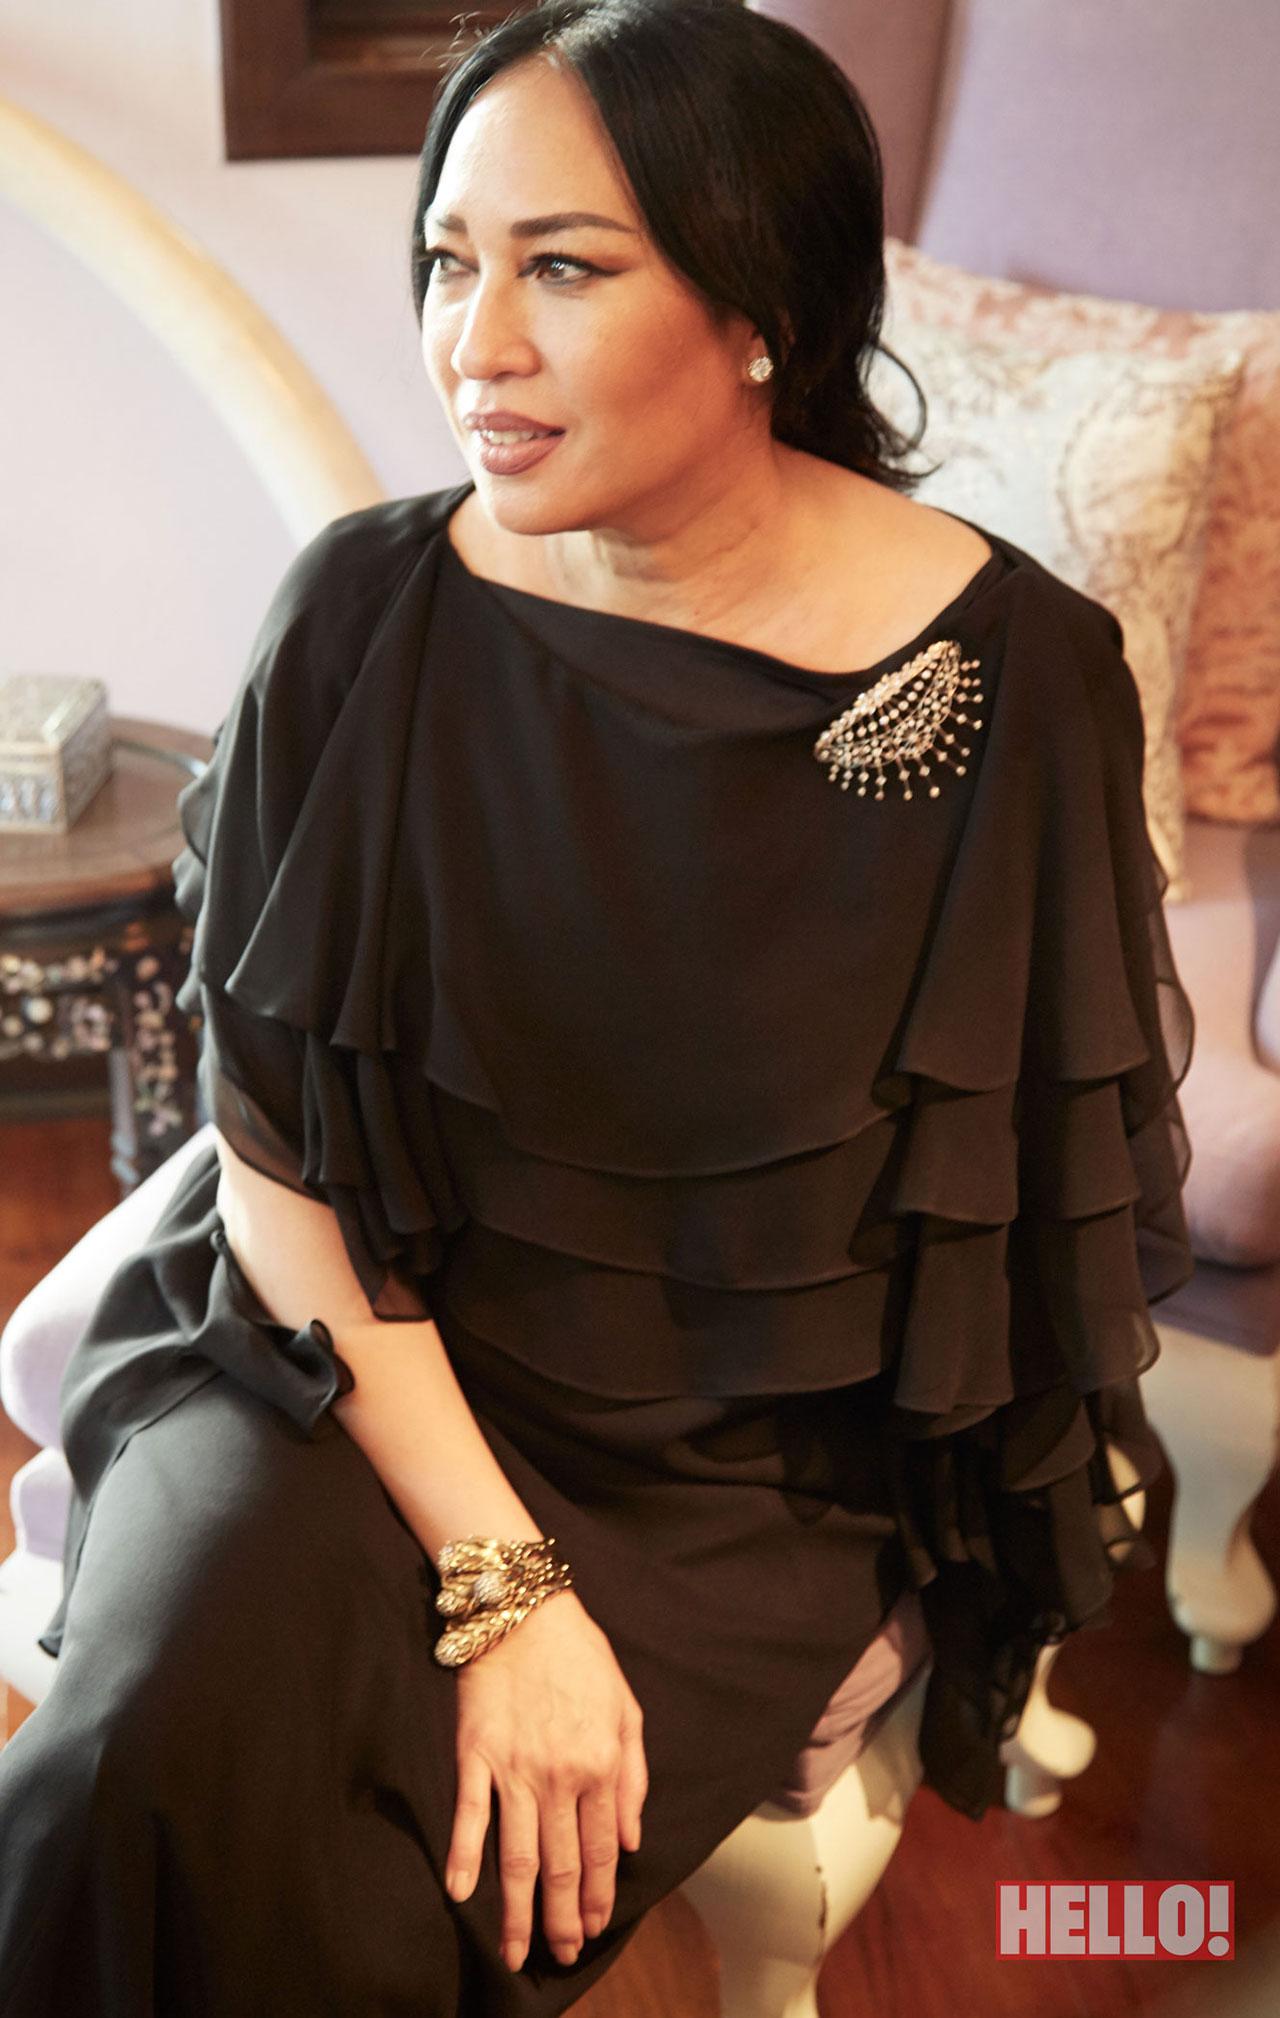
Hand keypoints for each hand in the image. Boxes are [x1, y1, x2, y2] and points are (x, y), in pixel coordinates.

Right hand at [443, 1589, 648, 1971]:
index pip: (600, 1852)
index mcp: (600, 1766)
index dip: (598, 1897)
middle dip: (562, 1919)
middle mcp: (559, 1777)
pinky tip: (461, 1893)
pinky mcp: (476, 1755)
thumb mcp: (628, 1710)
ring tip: (514, 1951)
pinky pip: (470, 1815)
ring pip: (518, 1856)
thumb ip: (633, 1779)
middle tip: (559, 1956)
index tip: (594, 1929)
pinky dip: (465, 1856)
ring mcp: (514, 1769)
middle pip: (561, 1866)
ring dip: (518, 1910)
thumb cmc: (580, 1656)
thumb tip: (630, 1842)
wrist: (524, 1611)